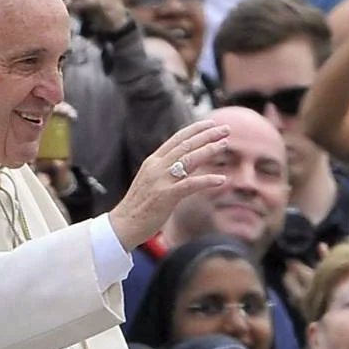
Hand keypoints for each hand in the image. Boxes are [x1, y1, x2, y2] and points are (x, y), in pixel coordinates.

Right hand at [109, 119, 237, 251]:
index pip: (177, 139)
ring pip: (190, 159)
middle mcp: (157, 166)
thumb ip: (165, 170)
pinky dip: (207, 181)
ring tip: (225, 144)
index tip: (210, 123)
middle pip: (186, 145)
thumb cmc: (138, 206)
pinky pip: (190, 185)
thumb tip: (183, 164)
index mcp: (153, 161)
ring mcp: (161, 180)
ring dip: (209, 150)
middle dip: (207, 135)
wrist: (123, 224)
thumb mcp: (150, 181)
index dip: (195, 129)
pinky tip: (221, 179)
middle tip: (226, 128)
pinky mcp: (166, 196)